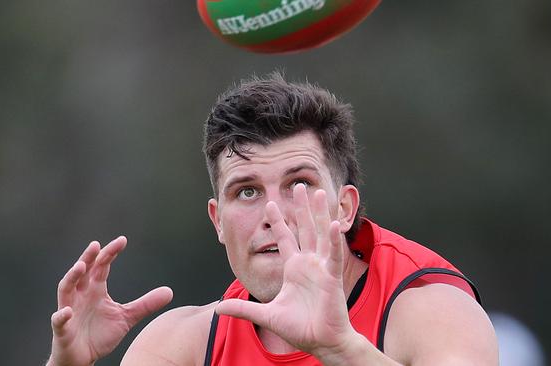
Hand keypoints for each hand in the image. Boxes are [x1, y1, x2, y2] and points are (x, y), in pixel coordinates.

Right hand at [48, 237, 172, 365]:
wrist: (83, 358)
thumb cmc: (100, 334)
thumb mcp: (127, 317)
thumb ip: (145, 304)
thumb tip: (170, 291)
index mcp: (95, 290)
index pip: (102, 266)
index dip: (110, 253)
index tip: (122, 240)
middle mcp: (80, 296)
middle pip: (82, 272)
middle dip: (88, 258)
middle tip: (96, 245)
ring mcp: (70, 310)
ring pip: (65, 289)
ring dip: (71, 277)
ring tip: (80, 266)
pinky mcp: (63, 329)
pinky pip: (58, 320)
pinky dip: (61, 315)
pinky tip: (67, 311)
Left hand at [216, 184, 355, 356]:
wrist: (321, 341)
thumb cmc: (299, 328)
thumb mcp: (266, 314)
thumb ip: (243, 308)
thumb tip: (217, 308)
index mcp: (294, 268)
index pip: (286, 237)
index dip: (279, 220)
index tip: (271, 203)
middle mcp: (308, 263)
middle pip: (305, 228)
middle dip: (301, 206)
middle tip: (300, 185)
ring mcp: (321, 268)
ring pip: (320, 234)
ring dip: (320, 213)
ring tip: (318, 192)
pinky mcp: (331, 276)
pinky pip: (333, 254)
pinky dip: (333, 239)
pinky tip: (333, 224)